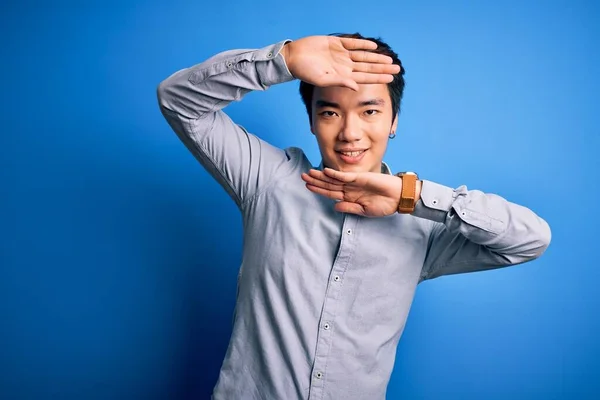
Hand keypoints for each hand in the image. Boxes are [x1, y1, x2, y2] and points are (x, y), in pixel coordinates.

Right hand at [280, 36, 400, 90]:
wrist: (292, 58)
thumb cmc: (304, 71)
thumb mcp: (323, 79)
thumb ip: (340, 82)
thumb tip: (356, 87)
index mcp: (342, 76)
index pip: (364, 77)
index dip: (378, 78)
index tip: (391, 78)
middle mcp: (343, 65)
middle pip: (367, 67)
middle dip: (382, 68)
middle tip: (397, 68)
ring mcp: (340, 54)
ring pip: (363, 56)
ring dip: (376, 58)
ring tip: (389, 59)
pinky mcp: (335, 42)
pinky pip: (352, 43)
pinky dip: (362, 44)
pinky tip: (373, 46)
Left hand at [301, 168, 404, 216]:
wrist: (398, 198)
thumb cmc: (384, 205)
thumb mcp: (364, 211)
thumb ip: (350, 208)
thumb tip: (335, 207)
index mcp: (350, 197)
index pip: (331, 193)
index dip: (319, 190)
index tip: (308, 187)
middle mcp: (350, 188)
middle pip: (329, 185)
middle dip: (316, 181)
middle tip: (303, 177)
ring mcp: (354, 182)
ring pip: (334, 179)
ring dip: (321, 176)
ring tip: (309, 173)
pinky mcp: (360, 177)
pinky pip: (345, 176)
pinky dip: (335, 174)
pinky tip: (325, 172)